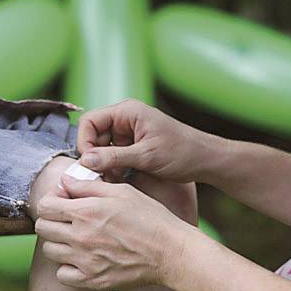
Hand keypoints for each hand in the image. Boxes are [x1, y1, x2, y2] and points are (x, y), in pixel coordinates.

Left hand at [35, 174, 185, 289]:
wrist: (170, 252)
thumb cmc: (149, 217)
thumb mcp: (121, 192)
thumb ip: (88, 186)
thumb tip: (63, 182)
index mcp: (86, 211)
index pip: (44, 206)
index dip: (52, 201)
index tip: (63, 202)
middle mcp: (80, 237)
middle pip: (43, 228)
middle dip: (52, 220)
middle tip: (69, 220)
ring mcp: (85, 261)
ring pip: (50, 251)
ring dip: (59, 243)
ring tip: (77, 238)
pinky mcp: (92, 280)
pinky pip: (62, 275)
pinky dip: (67, 267)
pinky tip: (82, 258)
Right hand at [76, 99, 215, 183]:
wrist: (205, 160)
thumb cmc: (182, 152)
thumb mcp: (146, 156)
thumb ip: (114, 157)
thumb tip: (86, 161)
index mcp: (127, 112)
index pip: (90, 121)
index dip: (85, 142)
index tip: (89, 163)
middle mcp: (125, 119)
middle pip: (93, 135)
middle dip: (94, 156)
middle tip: (99, 176)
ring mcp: (129, 133)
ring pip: (102, 147)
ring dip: (103, 164)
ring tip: (112, 179)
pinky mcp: (133, 146)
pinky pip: (112, 155)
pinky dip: (112, 167)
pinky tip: (120, 179)